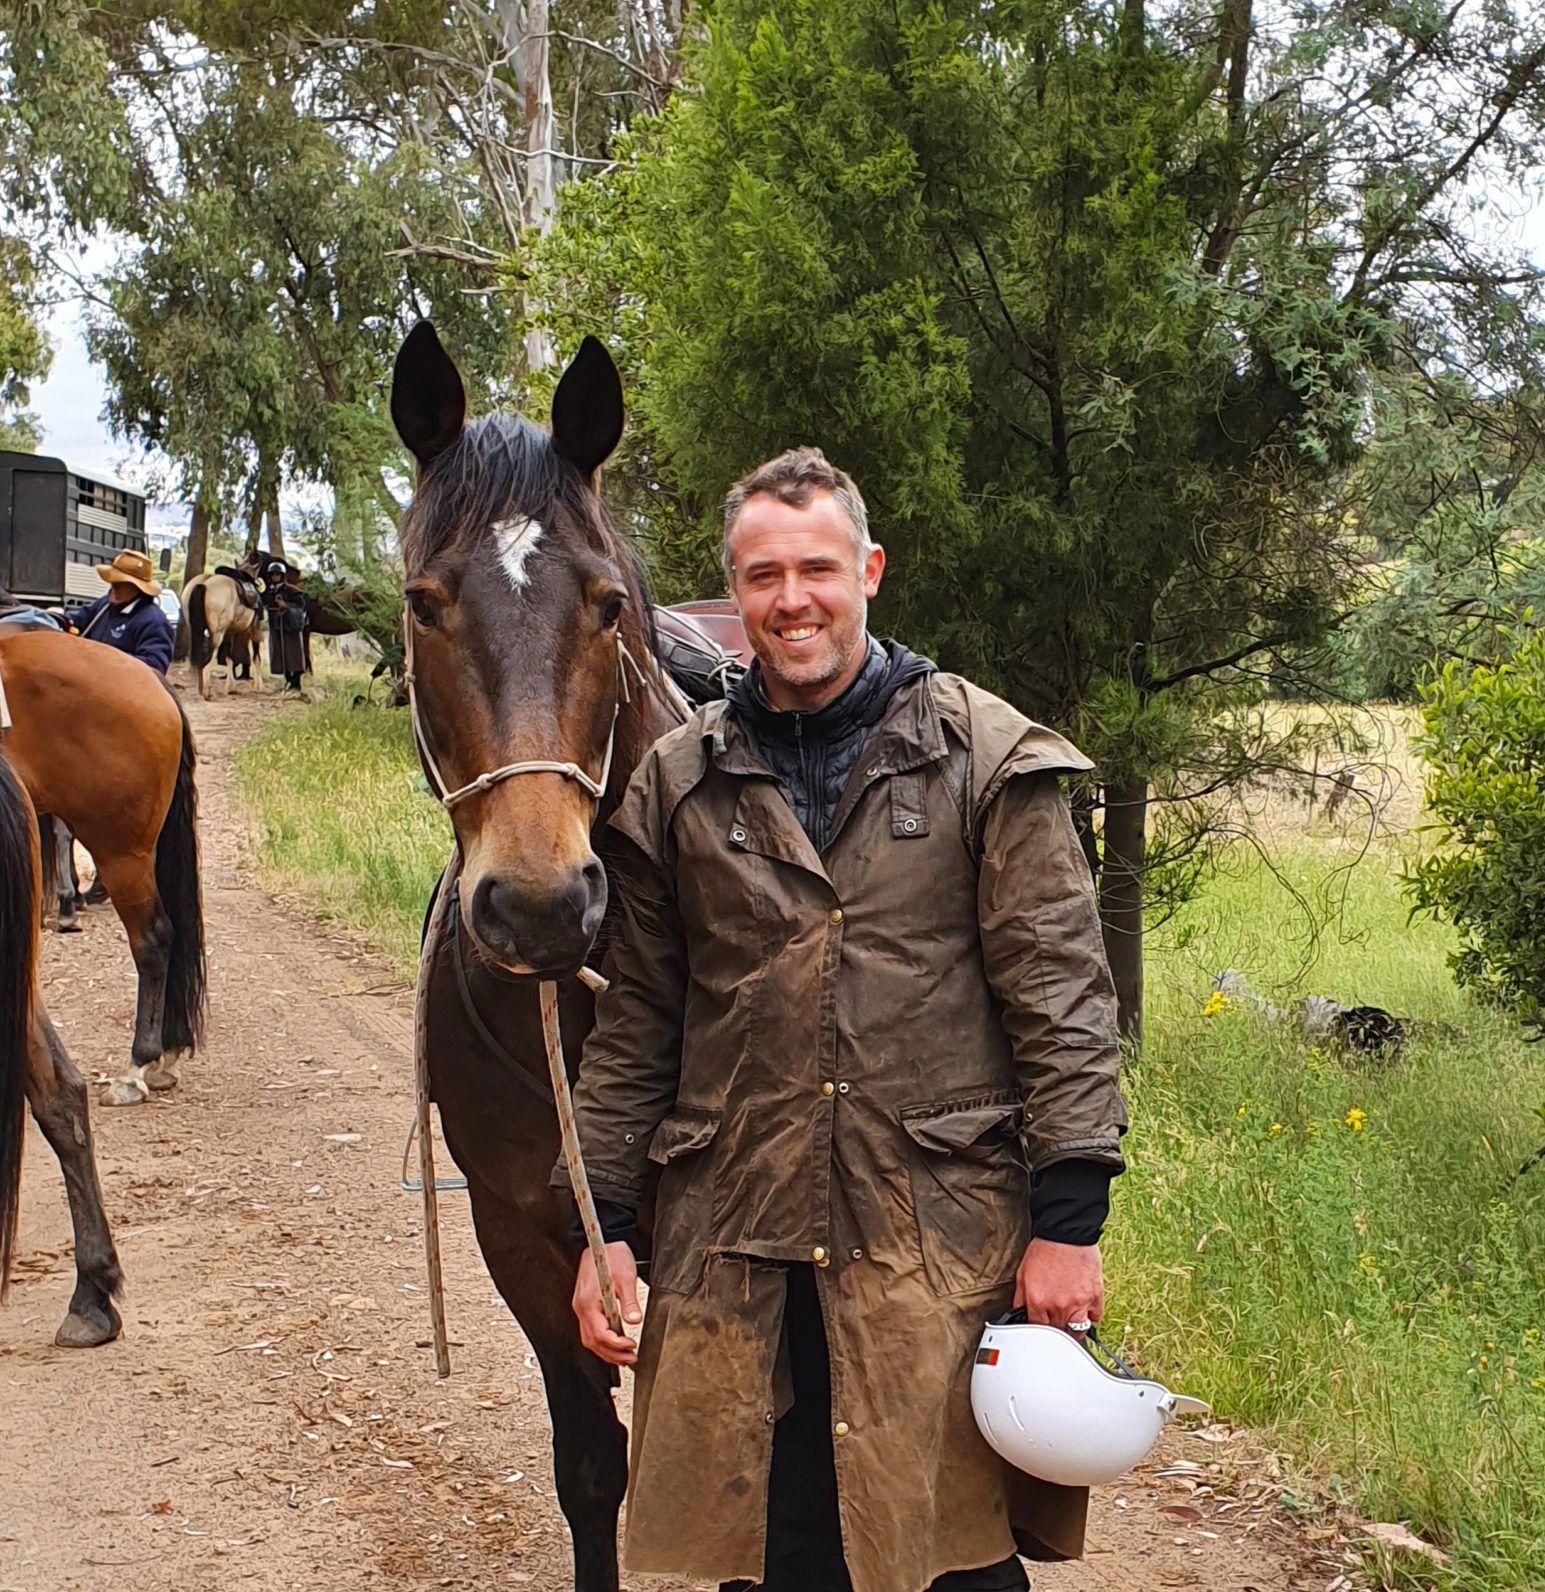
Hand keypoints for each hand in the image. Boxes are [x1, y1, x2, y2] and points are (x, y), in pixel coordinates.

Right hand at [572, 1241, 642, 1365]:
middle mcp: (581, 1307)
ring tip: (625, 1356)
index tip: (632, 1346)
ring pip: (589, 1339)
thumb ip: (629, 1302)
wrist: (602, 1241)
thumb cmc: (612, 1256)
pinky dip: (602, 1341)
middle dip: (611, 1354)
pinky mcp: (585, 1305)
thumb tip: (635, 1321)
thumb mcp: (625, 1277)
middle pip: (592, 1341)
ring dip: (606, 1351)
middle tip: (631, 1359)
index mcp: (588, 1302)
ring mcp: (581, 1307)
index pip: (599, 1334)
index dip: (616, 1344)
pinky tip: (614, 1344)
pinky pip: (590, 1330)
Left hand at [1014, 1238, 1103, 1335]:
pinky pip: (1096, 1317)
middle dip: (1055, 1331)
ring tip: (1070, 1322)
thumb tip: (1019, 1313)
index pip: (1038, 1330)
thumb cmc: (1045, 1249)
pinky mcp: (1095, 1296)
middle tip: (1055, 1324)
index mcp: (1039, 1302)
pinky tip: (1084, 1309)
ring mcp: (1079, 1303)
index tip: (1041, 1328)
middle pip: (1058, 1333)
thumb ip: (1021, 1298)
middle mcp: (1059, 1306)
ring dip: (1074, 1329)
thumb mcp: (1022, 1274)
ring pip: (1078, 1331)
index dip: (1039, 1330)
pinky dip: (1091, 1316)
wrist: (1065, 1232)